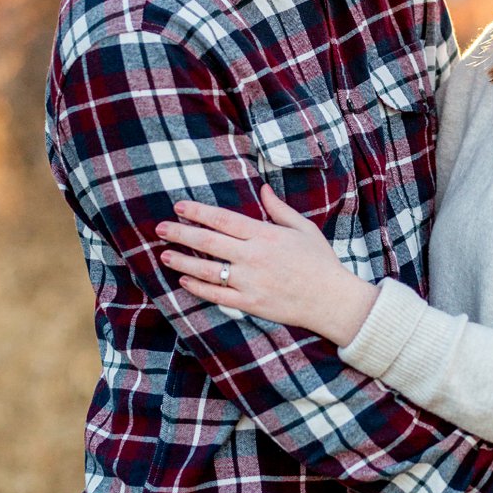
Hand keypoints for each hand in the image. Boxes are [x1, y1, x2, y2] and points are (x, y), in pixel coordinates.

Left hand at [155, 189, 371, 347]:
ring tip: (164, 255)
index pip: (223, 219)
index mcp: (265, 235)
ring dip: (183, 262)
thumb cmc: (320, 261)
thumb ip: (279, 209)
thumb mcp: (303, 228)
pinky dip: (198, 288)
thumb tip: (263, 189)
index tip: (179, 206)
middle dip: (181, 233)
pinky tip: (184, 281)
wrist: (332, 300)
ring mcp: (251, 282)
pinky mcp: (251, 304)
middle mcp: (254, 257)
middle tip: (160, 228)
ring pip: (208, 270)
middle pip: (208, 242)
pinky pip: (218, 296)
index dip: (198, 212)